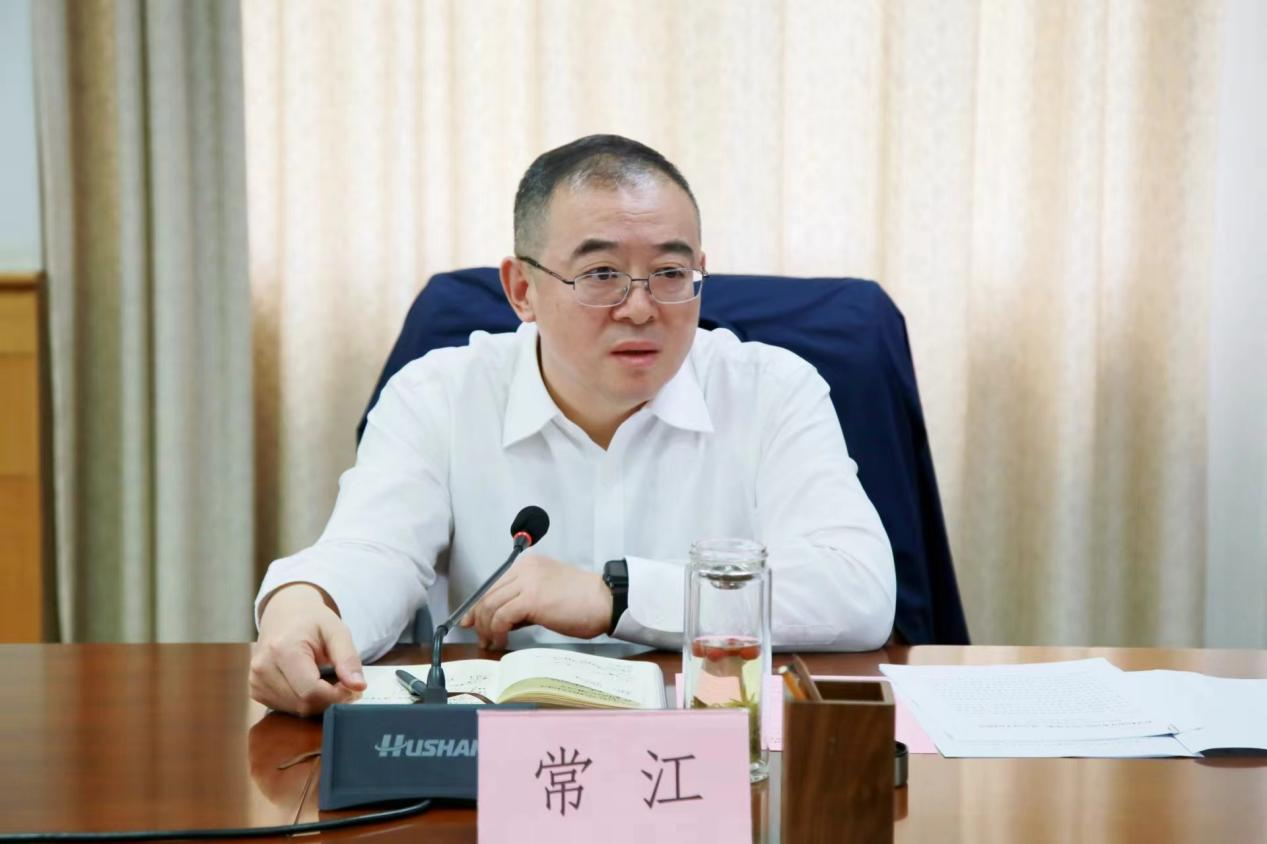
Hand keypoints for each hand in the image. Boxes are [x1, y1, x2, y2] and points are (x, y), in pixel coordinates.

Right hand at [250, 583, 366, 716]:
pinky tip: (309, 683)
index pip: (311, 691)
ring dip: (317, 702)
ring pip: (296, 709)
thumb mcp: (336, 631)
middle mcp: (263, 668)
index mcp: (283, 650)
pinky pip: (286, 708)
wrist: (284, 613)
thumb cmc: (312, 620)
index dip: (337, 696)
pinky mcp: (255, 690)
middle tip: (344, 684)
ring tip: (326, 680)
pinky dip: (303, 701)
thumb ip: (348, 659)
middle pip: (303, 703)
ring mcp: (255, 681)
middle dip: (329, 699)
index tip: (352, 687)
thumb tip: (358, 687)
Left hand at [459, 554, 611, 649]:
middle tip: (482, 638)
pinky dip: (497, 631)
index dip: (477, 606)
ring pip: (491, 606)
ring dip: (487, 628)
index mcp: (528, 565)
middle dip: (479, 620)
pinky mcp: (531, 598)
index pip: (493, 584)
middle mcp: (524, 569)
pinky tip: (503, 641)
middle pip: (487, 594)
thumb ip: (523, 602)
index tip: (471, 622)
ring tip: (492, 643)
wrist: (605, 600)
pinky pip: (502, 616)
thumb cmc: (583, 602)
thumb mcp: (547, 595)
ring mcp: (527, 582)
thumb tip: (499, 621)